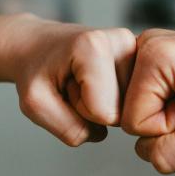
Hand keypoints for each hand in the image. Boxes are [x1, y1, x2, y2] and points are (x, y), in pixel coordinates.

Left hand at [6, 14, 136, 146]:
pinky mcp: (140, 57)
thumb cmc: (34, 70)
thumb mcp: (35, 105)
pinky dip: (111, 98)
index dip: (79, 110)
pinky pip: (132, 100)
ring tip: (81, 79)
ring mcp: (136, 48)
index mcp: (95, 46)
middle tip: (72, 83)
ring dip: (101, 102)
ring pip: (128, 107)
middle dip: (92, 107)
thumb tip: (103, 134)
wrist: (35, 45)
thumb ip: (70, 129)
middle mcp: (122, 41)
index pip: (104, 113)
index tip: (65, 86)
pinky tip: (96, 80)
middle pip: (120, 111)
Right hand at [121, 29, 174, 172]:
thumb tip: (144, 150)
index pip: (133, 123)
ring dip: (173, 111)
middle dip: (168, 119)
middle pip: (133, 111)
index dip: (168, 128)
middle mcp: (146, 43)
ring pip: (144, 104)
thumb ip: (166, 156)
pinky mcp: (161, 53)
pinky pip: (153, 94)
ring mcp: (153, 46)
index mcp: (152, 55)